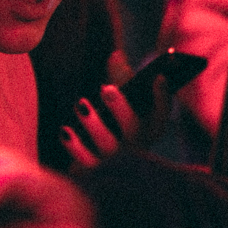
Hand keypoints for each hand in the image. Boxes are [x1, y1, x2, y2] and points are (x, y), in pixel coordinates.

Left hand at [60, 54, 169, 171]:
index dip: (163, 97)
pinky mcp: (97, 172)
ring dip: (94, 125)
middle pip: (133, 129)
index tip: (158, 77)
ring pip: (108, 145)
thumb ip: (120, 78)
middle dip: (121, 108)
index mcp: (149, 128)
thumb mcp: (123, 99)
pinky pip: (86, 161)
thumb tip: (114, 55)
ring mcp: (117, 162)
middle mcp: (137, 147)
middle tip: (107, 89)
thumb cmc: (116, 122)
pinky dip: (75, 147)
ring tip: (82, 104)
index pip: (162, 114)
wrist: (103, 166)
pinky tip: (65, 130)